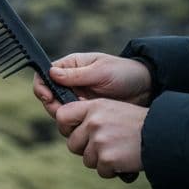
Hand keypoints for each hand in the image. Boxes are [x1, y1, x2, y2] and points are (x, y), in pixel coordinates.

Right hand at [33, 52, 151, 117]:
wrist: (146, 89)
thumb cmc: (126, 73)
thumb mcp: (102, 71)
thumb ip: (76, 75)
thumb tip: (51, 73)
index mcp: (71, 66)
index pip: (45, 75)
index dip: (42, 87)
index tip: (48, 97)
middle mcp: (70, 82)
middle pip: (48, 96)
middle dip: (53, 105)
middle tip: (65, 111)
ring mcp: (76, 97)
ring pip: (59, 110)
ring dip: (66, 115)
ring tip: (82, 113)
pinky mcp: (84, 111)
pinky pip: (72, 119)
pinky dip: (76, 121)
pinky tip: (87, 119)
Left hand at [54, 99, 145, 177]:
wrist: (162, 135)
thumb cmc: (135, 124)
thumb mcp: (111, 109)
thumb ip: (90, 117)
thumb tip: (67, 130)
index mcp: (93, 107)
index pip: (62, 116)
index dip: (66, 128)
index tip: (75, 133)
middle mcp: (94, 122)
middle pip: (72, 144)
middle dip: (87, 149)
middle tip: (107, 145)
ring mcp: (100, 140)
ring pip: (86, 160)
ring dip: (101, 160)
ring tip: (119, 150)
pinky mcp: (107, 158)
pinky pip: (101, 171)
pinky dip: (112, 170)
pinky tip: (124, 160)